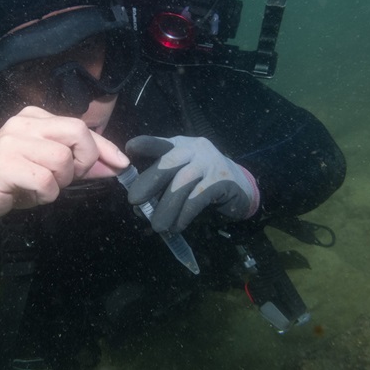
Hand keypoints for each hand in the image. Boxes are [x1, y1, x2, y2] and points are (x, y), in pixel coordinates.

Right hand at [0, 106, 129, 220]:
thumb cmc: (13, 179)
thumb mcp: (51, 169)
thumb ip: (80, 165)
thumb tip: (114, 166)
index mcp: (37, 117)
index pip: (81, 127)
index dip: (106, 147)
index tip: (121, 163)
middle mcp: (24, 122)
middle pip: (77, 132)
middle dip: (84, 159)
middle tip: (69, 177)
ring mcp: (12, 140)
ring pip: (62, 159)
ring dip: (60, 182)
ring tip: (42, 187)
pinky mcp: (4, 163)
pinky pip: (45, 181)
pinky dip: (46, 194)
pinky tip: (31, 194)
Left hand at [125, 135, 259, 232]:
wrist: (240, 189)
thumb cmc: (202, 184)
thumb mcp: (180, 179)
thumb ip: (160, 188)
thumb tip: (138, 208)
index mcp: (180, 146)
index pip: (160, 143)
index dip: (146, 145)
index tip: (129, 148)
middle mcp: (194, 149)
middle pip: (168, 162)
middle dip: (149, 181)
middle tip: (133, 200)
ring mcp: (209, 163)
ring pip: (182, 183)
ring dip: (167, 206)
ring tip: (157, 225)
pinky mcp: (222, 180)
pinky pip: (198, 198)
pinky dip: (184, 214)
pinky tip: (177, 226)